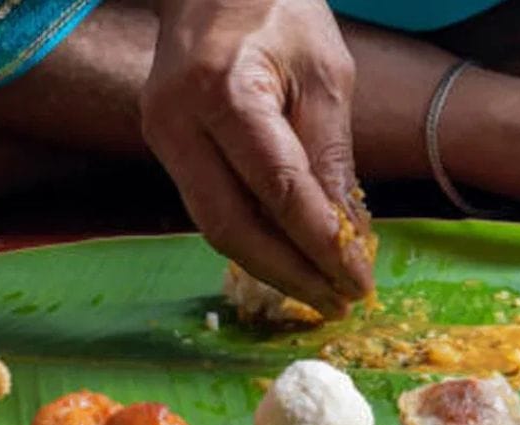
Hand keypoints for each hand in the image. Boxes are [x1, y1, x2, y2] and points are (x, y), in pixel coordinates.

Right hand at [142, 0, 370, 317]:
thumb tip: (348, 237)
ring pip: (215, 227)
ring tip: (321, 290)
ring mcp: (161, 136)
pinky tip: (290, 257)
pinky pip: (210, 206)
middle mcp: (178, 120)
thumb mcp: (324, 74)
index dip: (320, 245)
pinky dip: (253, 238)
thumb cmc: (278, 9)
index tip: (358, 281)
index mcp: (224, 91)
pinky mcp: (164, 146)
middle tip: (338, 301)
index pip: (278, 191)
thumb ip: (331, 156)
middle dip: (290, 274)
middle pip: (232, 227)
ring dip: (270, 266)